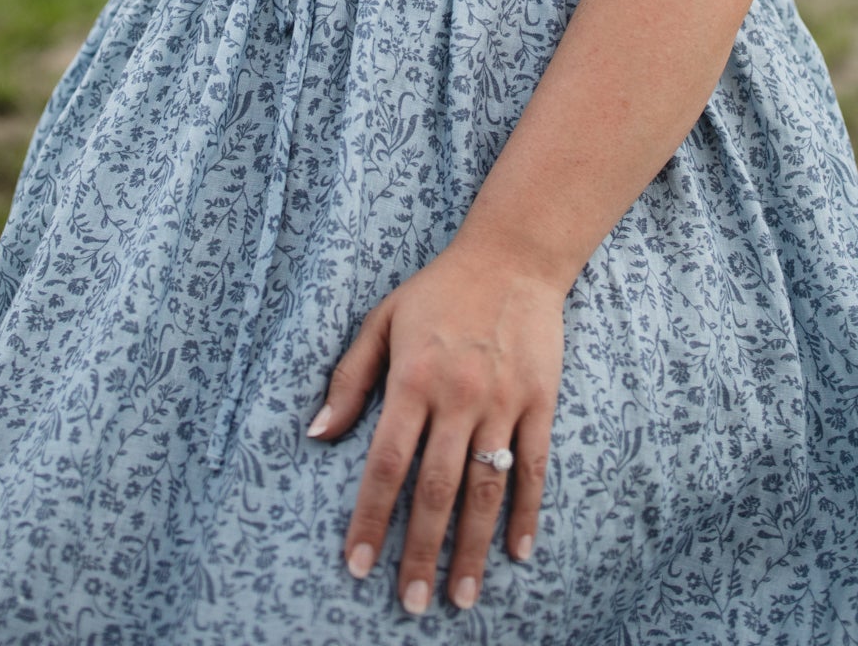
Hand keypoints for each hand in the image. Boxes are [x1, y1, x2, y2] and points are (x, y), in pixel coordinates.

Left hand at [305, 239, 564, 614]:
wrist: (513, 255)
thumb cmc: (439, 289)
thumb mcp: (383, 320)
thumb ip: (350, 378)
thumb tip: (317, 435)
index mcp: (412, 378)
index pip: (387, 463)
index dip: (371, 518)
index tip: (359, 564)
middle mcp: (457, 395)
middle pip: (436, 488)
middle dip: (421, 551)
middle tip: (411, 602)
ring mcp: (503, 400)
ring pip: (485, 488)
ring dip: (472, 547)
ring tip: (461, 596)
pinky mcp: (540, 400)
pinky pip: (533, 466)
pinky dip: (527, 512)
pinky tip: (518, 551)